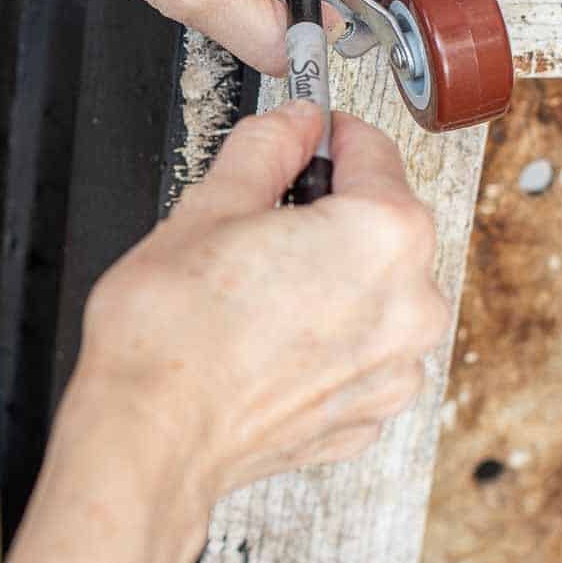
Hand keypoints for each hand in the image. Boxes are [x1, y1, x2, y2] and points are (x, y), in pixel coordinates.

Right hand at [55, 102, 449, 544]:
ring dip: (329, 278)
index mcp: (385, 235)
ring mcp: (395, 369)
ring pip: (373, 292)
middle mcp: (411, 304)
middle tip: (258, 217)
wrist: (151, 438)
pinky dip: (324, 339)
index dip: (327, 136)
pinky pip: (358, 352)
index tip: (303, 136)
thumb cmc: (172, 335)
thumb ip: (265, 150)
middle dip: (327, 212)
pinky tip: (266, 338)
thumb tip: (291, 124)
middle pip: (381, 225)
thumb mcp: (209, 207)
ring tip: (255, 287)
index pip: (372, 151)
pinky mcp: (367, 414)